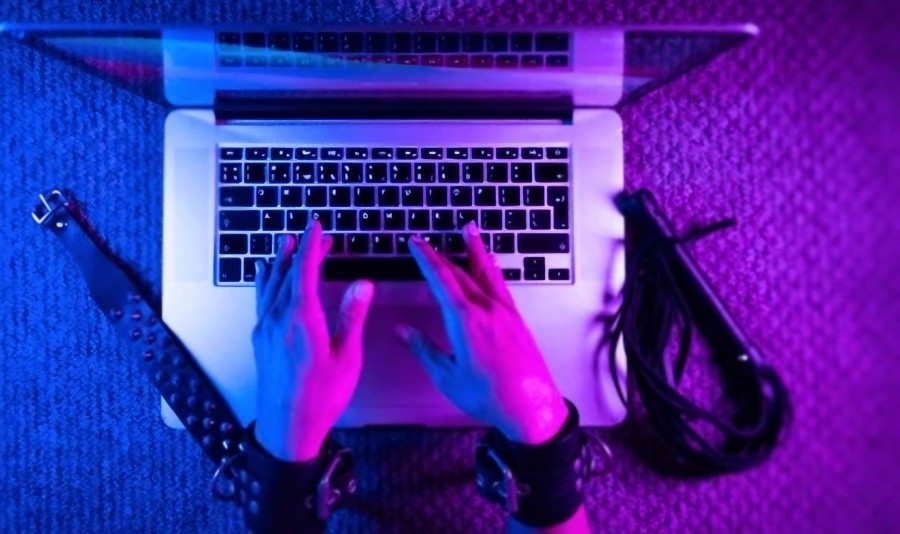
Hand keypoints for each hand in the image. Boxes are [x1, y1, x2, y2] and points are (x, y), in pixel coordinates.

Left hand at [252, 221, 374, 461]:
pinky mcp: (260, 339)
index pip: (305, 271)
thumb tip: (363, 285)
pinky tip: (265, 274)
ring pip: (271, 284)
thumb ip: (351, 317)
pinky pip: (261, 299)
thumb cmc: (320, 397)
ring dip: (280, 261)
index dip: (312, 246)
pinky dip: (265, 280)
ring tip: (285, 242)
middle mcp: (278, 320)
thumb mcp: (346, 358)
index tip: (317, 227)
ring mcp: (265, 329)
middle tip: (316, 235)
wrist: (287, 428)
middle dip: (302, 250)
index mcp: (301, 320)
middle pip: (288, 274)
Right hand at [398, 222, 568, 444]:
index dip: (426, 258)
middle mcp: (487, 309)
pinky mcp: (517, 320)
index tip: (415, 243)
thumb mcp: (447, 376)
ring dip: (475, 249)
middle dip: (440, 256)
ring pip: (486, 272)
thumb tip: (401, 330)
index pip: (441, 280)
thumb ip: (423, 349)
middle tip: (426, 242)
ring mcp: (505, 312)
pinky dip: (492, 269)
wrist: (530, 406)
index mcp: (466, 321)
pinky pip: (501, 285)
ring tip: (470, 230)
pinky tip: (491, 266)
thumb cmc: (489, 396)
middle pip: (460, 273)